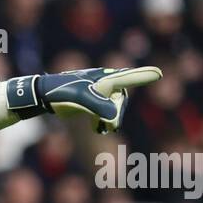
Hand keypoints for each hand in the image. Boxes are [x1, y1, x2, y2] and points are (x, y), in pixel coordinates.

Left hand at [6, 66, 162, 133]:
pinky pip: (105, 112)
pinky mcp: (92, 102)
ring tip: (102, 127)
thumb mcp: (81, 99)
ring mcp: (99, 93)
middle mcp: (105, 84)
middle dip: (117, 113)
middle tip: (110, 126)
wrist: (45, 95)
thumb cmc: (63, 93)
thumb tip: (113, 117)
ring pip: (114, 107)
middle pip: (121, 100)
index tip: (158, 74)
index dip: (143, 76)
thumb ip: (98, 106)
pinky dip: (103, 121)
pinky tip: (97, 129)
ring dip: (110, 119)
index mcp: (106, 79)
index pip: (129, 77)